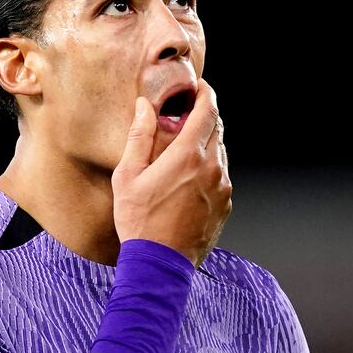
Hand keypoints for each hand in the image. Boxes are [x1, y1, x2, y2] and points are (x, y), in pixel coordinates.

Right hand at [112, 78, 231, 267]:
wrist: (159, 265)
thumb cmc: (139, 222)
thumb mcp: (128, 177)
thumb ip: (139, 137)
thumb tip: (144, 107)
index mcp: (188, 156)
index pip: (208, 110)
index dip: (205, 93)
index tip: (198, 87)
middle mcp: (212, 168)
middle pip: (217, 129)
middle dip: (203, 118)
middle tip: (185, 117)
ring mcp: (222, 189)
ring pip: (220, 154)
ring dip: (205, 145)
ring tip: (183, 152)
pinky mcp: (224, 206)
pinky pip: (221, 178)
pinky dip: (208, 170)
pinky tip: (188, 180)